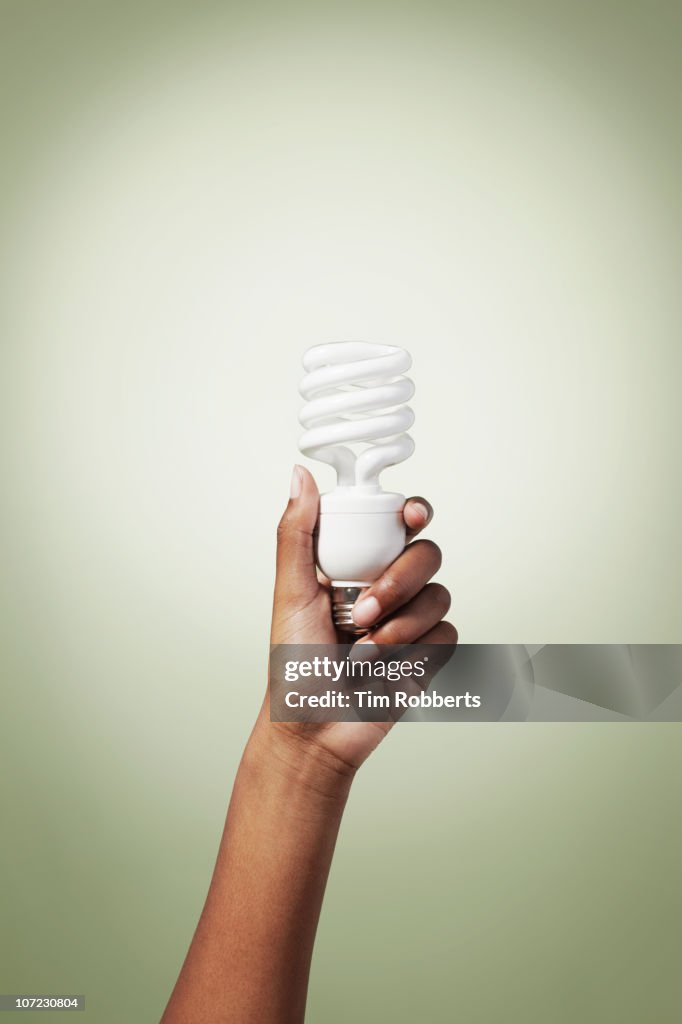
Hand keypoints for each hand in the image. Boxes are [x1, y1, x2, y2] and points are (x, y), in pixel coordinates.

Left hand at [258, 465, 456, 772]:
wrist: (315, 729)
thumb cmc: (293, 666)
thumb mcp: (290, 594)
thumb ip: (297, 534)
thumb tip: (300, 476)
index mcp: (357, 564)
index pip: (397, 522)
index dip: (414, 511)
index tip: (411, 516)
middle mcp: (389, 585)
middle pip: (427, 554)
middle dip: (398, 583)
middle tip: (361, 614)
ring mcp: (412, 618)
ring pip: (439, 596)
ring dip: (401, 628)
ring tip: (364, 655)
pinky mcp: (430, 653)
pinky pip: (447, 635)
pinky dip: (417, 654)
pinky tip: (386, 671)